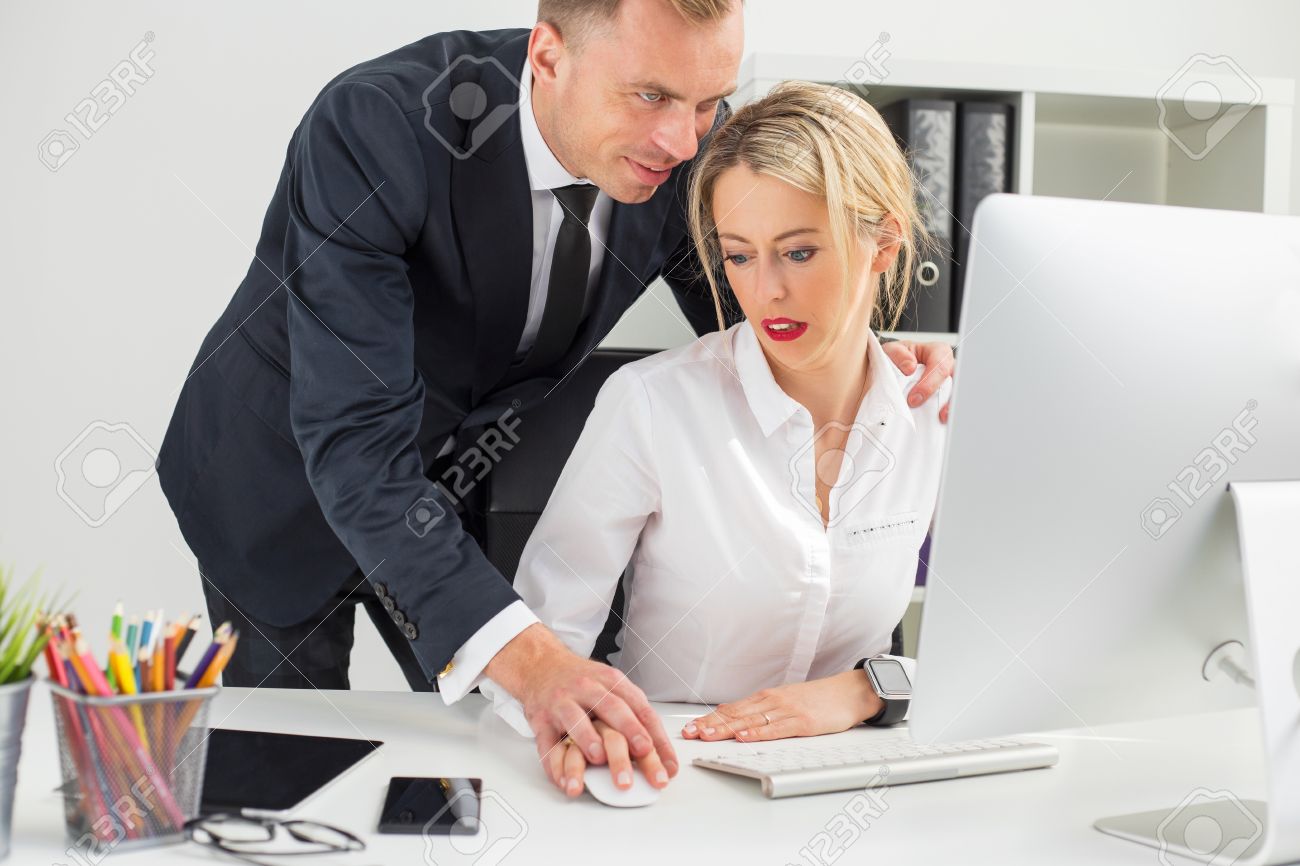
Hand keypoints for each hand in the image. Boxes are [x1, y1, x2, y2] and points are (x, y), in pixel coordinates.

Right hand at [484, 623, 677, 793]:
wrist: (541, 665)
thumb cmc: (582, 681)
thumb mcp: (612, 685)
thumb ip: (635, 714)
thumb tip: (662, 754)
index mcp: (612, 681)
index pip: (641, 708)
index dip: (657, 736)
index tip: (668, 763)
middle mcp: (589, 689)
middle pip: (613, 709)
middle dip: (631, 733)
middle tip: (645, 754)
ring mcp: (563, 702)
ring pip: (576, 719)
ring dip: (589, 739)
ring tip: (599, 759)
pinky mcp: (541, 719)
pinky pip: (547, 742)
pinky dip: (555, 763)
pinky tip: (565, 779)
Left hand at [681, 671, 882, 742]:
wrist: (847, 693)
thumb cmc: (816, 700)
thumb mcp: (784, 700)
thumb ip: (759, 709)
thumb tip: (731, 716)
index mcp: (765, 698)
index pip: (730, 709)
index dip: (709, 719)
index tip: (690, 727)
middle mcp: (772, 702)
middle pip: (735, 714)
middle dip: (710, 724)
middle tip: (689, 733)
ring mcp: (786, 711)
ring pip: (750, 720)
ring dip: (726, 728)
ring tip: (707, 734)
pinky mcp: (802, 722)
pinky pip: (776, 728)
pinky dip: (758, 733)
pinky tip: (744, 737)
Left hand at [880, 339, 953, 422]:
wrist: (897, 365)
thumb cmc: (899, 356)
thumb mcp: (893, 350)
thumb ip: (899, 354)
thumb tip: (910, 368)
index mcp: (938, 352)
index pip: (940, 366)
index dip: (929, 384)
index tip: (914, 399)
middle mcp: (948, 366)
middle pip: (955, 382)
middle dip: (946, 398)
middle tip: (934, 413)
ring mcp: (950, 382)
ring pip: (957, 394)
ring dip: (950, 407)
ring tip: (942, 418)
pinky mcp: (947, 396)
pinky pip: (951, 405)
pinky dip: (947, 413)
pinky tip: (940, 421)